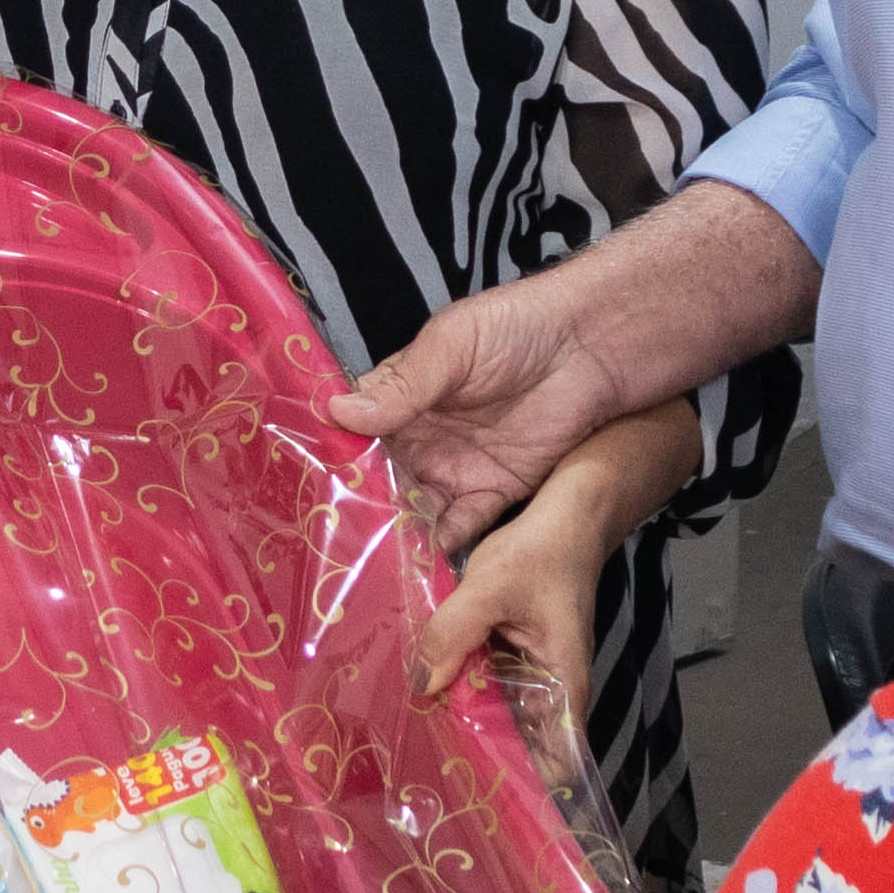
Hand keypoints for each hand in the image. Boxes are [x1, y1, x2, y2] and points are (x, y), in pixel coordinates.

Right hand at [331, 270, 625, 554]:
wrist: (593, 349)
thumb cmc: (518, 327)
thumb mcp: (451, 346)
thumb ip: (403, 386)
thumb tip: (339, 413)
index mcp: (401, 395)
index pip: (354, 430)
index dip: (330, 455)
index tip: (300, 484)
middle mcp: (421, 437)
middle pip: (377, 479)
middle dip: (354, 506)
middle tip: (325, 538)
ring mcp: (454, 467)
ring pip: (412, 508)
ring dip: (391, 532)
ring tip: (362, 562)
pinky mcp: (493, 492)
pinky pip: (459, 526)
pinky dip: (438, 546)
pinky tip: (414, 565)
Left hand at [410, 494, 601, 804]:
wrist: (568, 513)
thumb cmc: (543, 552)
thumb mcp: (490, 589)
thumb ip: (452, 634)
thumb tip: (418, 685)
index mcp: (562, 686)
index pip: (556, 764)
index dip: (528, 794)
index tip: (488, 814)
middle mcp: (550, 688)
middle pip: (520, 745)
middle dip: (482, 766)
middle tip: (430, 790)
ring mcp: (530, 671)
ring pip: (496, 714)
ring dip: (464, 727)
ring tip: (415, 758)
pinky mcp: (511, 653)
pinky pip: (484, 683)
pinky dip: (459, 690)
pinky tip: (422, 700)